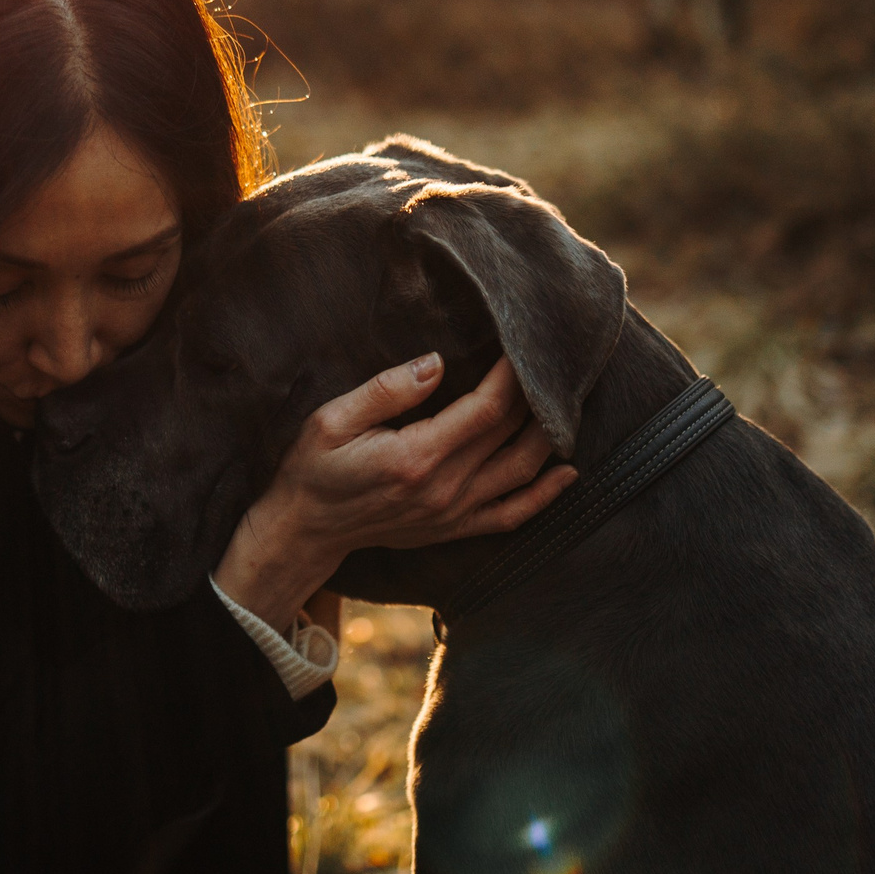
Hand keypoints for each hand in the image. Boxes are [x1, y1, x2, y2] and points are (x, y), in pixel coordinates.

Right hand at [212, 354, 575, 628]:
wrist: (306, 529)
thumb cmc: (314, 468)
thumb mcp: (332, 420)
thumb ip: (387, 390)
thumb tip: (436, 363)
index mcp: (416, 457)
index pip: (486, 409)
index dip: (512, 375)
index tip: (523, 344)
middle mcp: (444, 489)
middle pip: (510, 434)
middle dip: (535, 395)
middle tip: (551, 361)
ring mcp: (454, 513)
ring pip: (522, 471)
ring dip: (549, 436)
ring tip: (565, 401)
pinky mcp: (455, 529)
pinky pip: (513, 514)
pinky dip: (545, 495)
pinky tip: (567, 472)